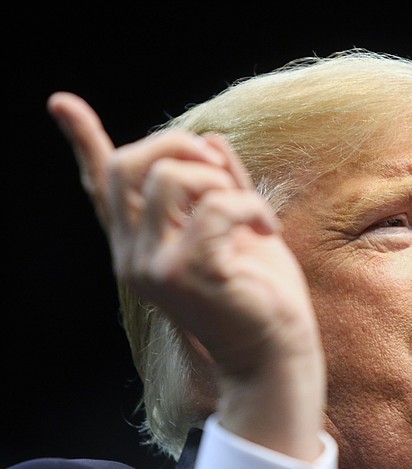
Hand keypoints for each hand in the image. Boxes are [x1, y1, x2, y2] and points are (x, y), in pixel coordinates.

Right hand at [47, 92, 325, 459]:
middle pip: (130, 165)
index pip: (102, 187)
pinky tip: (267, 230)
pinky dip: (250, 207)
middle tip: (222, 170)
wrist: (277, 350)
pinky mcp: (184, 273)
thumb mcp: (238, 228)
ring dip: (221, 181)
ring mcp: (152, 266)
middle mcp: (132, 255)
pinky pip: (214, 207)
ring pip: (169, 178)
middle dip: (180, 146)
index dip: (83, 141)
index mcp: (141, 242)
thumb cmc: (261, 293)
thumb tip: (213, 137)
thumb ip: (221, 185)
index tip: (61, 102)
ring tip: (249, 213)